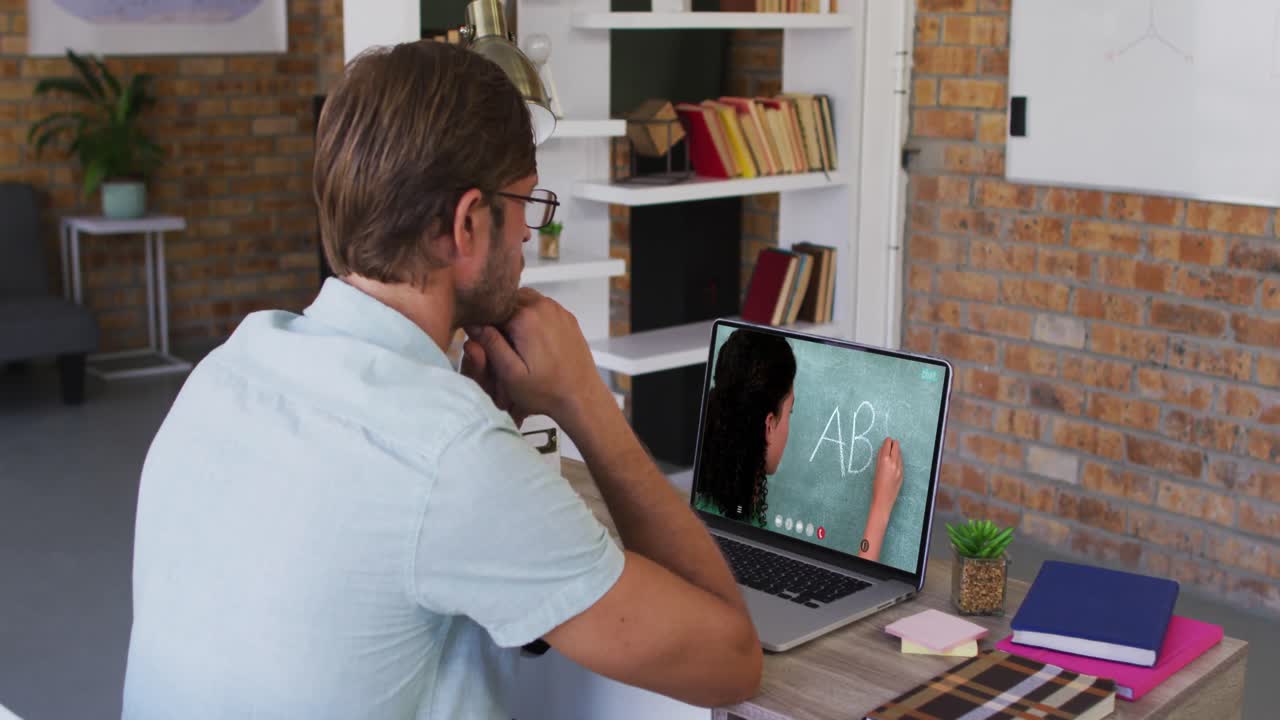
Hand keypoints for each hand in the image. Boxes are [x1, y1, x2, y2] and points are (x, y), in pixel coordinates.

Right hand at [463, 288, 608, 426]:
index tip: (486, 340)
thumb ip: (491, 345)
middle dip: (501, 318)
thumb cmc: (548, 390)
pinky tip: (534, 341)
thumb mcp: (510, 373)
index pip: (492, 308)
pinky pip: (543, 308)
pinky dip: (534, 318)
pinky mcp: (567, 318)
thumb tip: (474, 325)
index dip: (485, 324)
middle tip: (503, 344)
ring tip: (518, 343)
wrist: (581, 396)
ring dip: (516, 316)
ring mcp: (557, 311)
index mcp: (526, 318)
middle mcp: (543, 308)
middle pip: (508, 301)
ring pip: (525, 300)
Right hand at [870, 438, 902, 515]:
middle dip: (894, 444)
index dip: (887, 441)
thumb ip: (880, 458)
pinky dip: (898, 459)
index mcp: (885, 460)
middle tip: (891, 442)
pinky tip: (895, 460)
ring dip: (897, 451)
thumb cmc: (876, 485)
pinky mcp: (902, 473)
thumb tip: (883, 449)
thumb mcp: (876, 469)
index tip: (887, 439)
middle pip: (896, 448)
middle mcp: (894, 462)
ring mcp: (899, 468)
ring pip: (900, 455)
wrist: (884, 498)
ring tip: (893, 449)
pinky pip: (901, 462)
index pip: (888, 446)